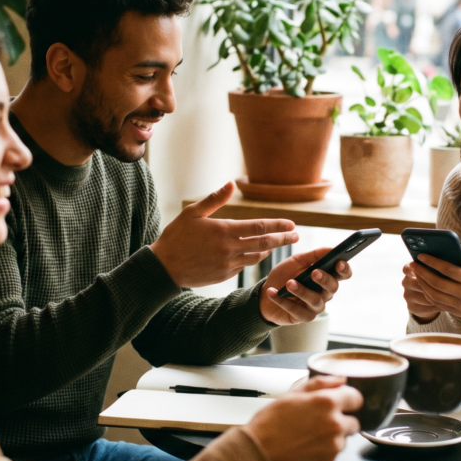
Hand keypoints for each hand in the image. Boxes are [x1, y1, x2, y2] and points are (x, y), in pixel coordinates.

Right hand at [150, 181, 297, 287]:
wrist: (164, 267)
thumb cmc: (176, 236)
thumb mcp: (193, 213)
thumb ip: (215, 199)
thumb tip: (230, 184)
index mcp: (224, 230)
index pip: (260, 227)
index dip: (278, 226)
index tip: (292, 225)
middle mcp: (230, 248)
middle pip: (265, 243)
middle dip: (283, 239)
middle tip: (296, 237)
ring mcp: (228, 264)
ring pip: (257, 257)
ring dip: (269, 251)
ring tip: (277, 244)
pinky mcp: (224, 275)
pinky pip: (243, 266)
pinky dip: (252, 259)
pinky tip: (255, 254)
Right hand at [247, 375, 361, 460]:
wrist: (257, 454)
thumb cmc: (269, 424)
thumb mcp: (292, 395)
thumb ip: (320, 384)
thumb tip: (340, 379)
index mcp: (327, 403)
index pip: (356, 398)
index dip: (348, 400)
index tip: (342, 404)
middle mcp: (334, 425)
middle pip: (353, 422)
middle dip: (340, 421)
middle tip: (318, 423)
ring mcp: (333, 447)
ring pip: (343, 440)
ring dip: (333, 438)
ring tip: (308, 437)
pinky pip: (333, 455)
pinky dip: (324, 453)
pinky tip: (306, 449)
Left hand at [259, 247, 352, 325]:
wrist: (265, 293)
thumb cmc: (285, 275)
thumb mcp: (296, 261)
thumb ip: (313, 255)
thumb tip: (331, 249)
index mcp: (326, 277)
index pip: (343, 274)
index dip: (344, 269)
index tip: (339, 262)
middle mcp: (324, 293)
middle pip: (332, 288)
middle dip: (325, 279)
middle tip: (314, 272)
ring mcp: (315, 306)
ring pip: (315, 300)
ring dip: (302, 291)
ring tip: (288, 283)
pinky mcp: (303, 317)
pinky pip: (297, 311)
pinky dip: (283, 301)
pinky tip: (272, 292)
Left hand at [407, 247, 460, 325]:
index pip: (448, 270)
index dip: (432, 262)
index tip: (421, 255)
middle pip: (437, 284)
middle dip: (422, 273)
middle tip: (412, 265)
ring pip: (435, 296)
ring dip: (422, 285)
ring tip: (416, 275)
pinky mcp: (459, 313)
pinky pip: (439, 305)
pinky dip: (429, 295)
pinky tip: (424, 286)